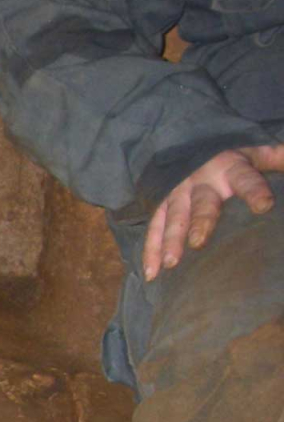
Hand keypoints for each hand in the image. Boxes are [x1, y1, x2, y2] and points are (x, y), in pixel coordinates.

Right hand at [144, 144, 283, 279]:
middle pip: (202, 203)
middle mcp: (200, 181)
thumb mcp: (256, 153)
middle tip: (199, 242)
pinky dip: (150, 251)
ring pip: (173, 218)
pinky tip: (152, 273)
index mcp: (231, 168)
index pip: (245, 179)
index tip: (264, 206)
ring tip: (171, 263)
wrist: (191, 149)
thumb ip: (275, 157)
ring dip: (170, 240)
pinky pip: (154, 229)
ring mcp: (178, 195)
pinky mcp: (161, 207)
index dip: (254, 191)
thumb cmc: (233, 161)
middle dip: (200, 222)